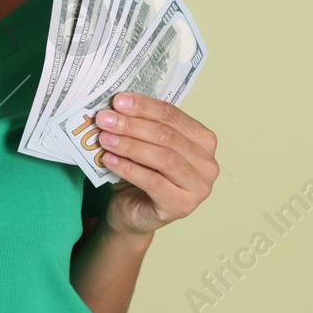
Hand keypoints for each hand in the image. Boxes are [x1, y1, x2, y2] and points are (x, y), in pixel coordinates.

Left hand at [93, 94, 217, 236]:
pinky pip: (153, 182)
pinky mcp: (182, 206)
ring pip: (163, 158)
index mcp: (203, 140)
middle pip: (167, 136)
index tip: (118, 101)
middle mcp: (207, 164)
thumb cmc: (140, 173)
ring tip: (105, 138)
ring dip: (130, 145)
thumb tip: (117, 105)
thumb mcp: (142, 143)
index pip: (172, 115)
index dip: (144, 106)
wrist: (132, 212)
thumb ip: (139, 124)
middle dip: (132, 125)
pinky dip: (128, 168)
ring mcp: (198, 188)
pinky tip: (109, 160)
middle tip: (105, 119)